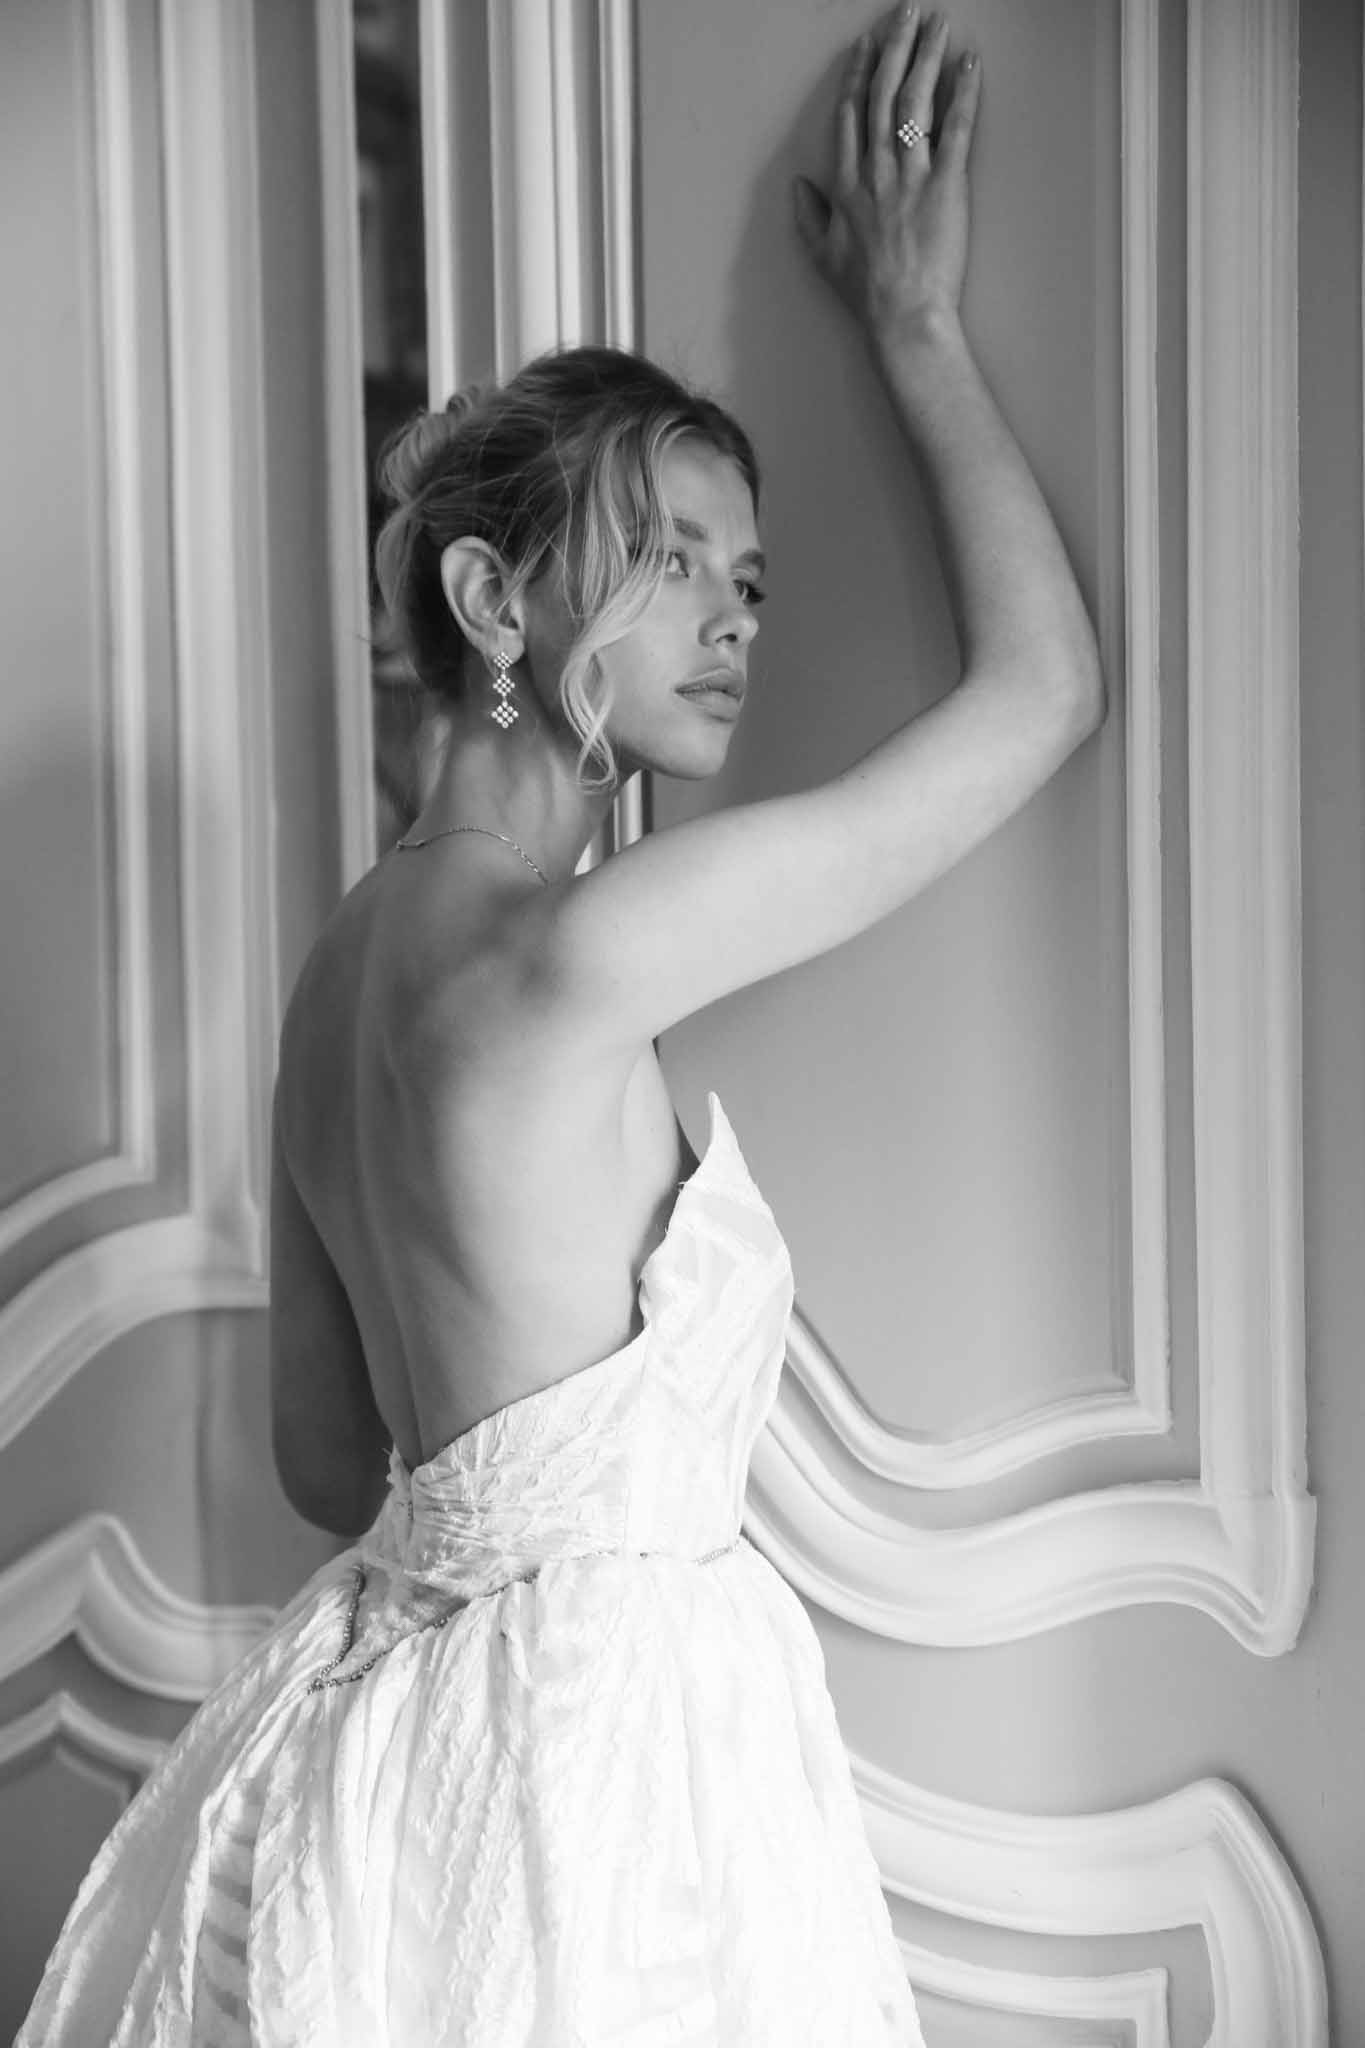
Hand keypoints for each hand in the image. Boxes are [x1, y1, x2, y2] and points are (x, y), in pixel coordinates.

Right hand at [792, 6, 980, 347]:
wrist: (903, 318)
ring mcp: (911, 176)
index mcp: (846, 185)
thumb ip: (809, 217)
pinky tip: (969, 64)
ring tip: (937, 23)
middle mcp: (876, 171)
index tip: (867, 45)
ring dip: (926, 55)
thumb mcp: (823, 257)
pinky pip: (955, 129)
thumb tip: (800, 186)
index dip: (859, 74)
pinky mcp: (946, 185)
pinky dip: (963, 93)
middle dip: (895, 47)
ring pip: (915, 101)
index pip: (850, 115)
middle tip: (907, 12)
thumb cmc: (866, 295)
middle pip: (883, 94)